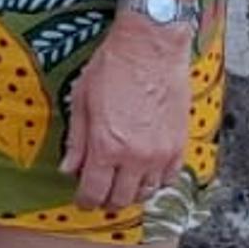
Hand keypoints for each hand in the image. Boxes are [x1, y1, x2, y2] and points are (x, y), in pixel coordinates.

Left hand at [65, 13, 197, 214]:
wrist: (151, 46)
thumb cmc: (113, 66)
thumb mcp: (82, 100)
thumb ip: (77, 140)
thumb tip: (69, 168)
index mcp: (106, 145)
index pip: (94, 191)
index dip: (85, 200)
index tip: (82, 199)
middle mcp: (135, 156)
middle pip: (121, 199)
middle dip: (107, 200)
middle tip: (100, 193)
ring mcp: (161, 153)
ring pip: (147, 193)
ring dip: (132, 192)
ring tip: (122, 182)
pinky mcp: (179, 145)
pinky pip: (169, 178)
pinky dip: (156, 181)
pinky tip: (145, 171)